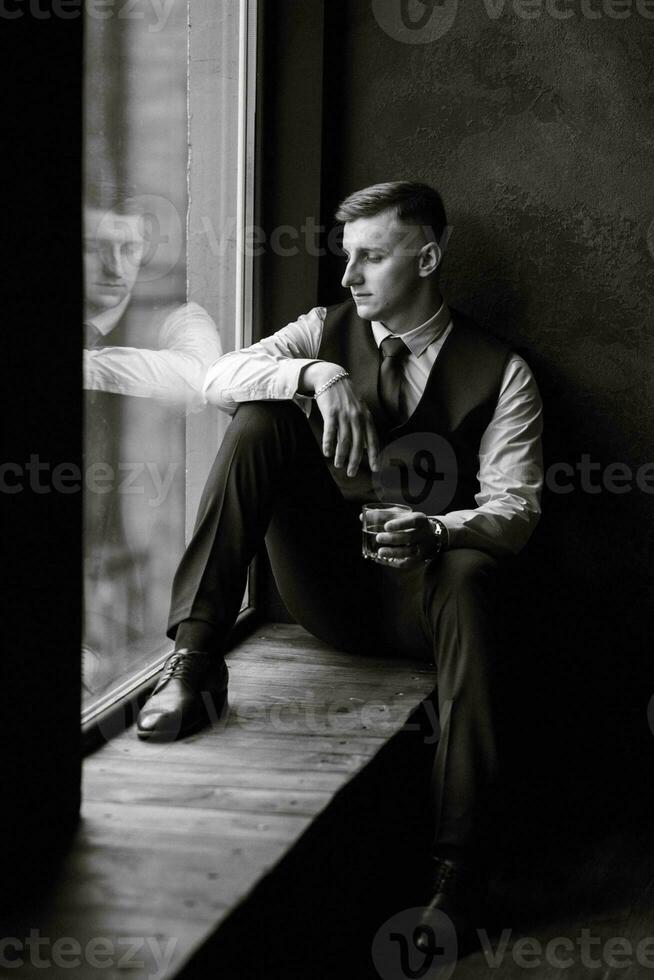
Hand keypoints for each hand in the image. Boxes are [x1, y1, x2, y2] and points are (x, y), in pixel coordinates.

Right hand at [306, 363, 379, 477]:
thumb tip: (367, 447)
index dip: (375, 454)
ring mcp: (344, 414)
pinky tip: (327, 453)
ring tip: (338, 465)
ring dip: (341, 455)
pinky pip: (330, 432)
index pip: (373, 439)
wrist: (331, 377)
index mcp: (366, 416)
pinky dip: (329, 444)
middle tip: (351, 473)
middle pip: (358, 444)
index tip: (375, 468)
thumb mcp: (359, 409)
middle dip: (355, 460)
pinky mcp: (331, 412)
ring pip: (344, 440)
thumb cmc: (345, 396)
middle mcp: (357, 417)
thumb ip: (363, 426)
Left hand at [375, 512, 437, 568]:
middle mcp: (423, 535)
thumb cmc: (410, 523)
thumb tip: (363, 516)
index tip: (386, 526)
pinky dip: (393, 562)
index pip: (413, 521)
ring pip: (408, 552)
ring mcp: (422, 549)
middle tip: (378, 538)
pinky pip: (405, 563)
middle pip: (409, 537)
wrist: (430, 536)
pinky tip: (381, 559)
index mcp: (420, 520)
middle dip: (393, 539)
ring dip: (393, 552)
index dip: (400, 524)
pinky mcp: (418, 560)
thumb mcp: (402, 515)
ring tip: (380, 552)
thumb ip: (384, 515)